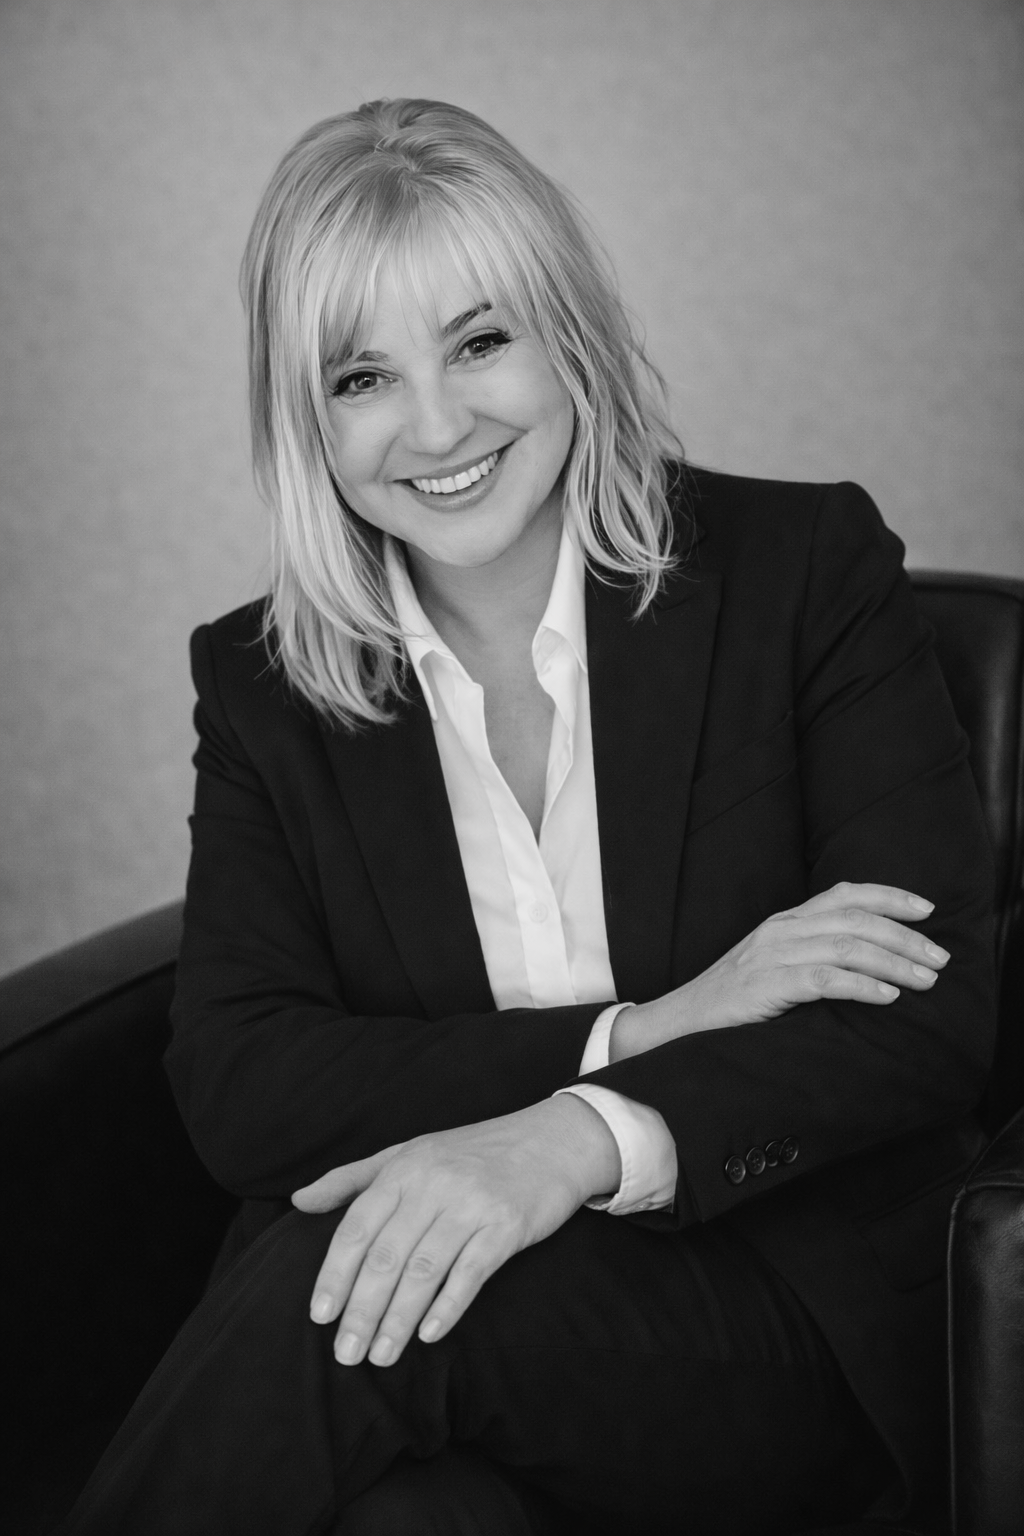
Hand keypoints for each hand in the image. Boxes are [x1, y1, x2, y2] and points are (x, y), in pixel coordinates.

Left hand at [291, 1096, 620, 1367]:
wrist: (553, 1140)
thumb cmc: (474, 1152)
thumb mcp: (409, 1153)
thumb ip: (352, 1179)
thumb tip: (298, 1202)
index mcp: (404, 1168)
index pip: (357, 1228)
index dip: (334, 1274)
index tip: (319, 1316)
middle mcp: (433, 1184)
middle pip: (386, 1257)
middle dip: (361, 1310)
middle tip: (345, 1354)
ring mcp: (472, 1204)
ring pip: (424, 1270)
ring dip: (398, 1320)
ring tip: (381, 1356)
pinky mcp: (508, 1225)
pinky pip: (472, 1271)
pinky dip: (448, 1306)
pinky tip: (430, 1335)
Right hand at [611, 882, 948, 1060]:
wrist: (680, 1022)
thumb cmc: (733, 1001)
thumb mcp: (774, 965)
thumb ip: (811, 954)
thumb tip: (870, 961)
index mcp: (785, 921)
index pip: (844, 894)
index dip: (890, 897)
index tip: (928, 910)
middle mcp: (781, 930)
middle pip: (855, 919)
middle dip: (905, 937)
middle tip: (940, 958)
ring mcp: (772, 956)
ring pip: (847, 946)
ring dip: (894, 962)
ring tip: (925, 980)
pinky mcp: (767, 985)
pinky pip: (824, 980)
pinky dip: (862, 985)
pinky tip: (887, 996)